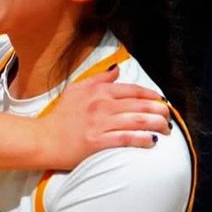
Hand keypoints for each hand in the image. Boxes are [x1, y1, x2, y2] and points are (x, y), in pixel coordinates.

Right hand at [36, 68, 170, 167]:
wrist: (43, 139)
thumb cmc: (60, 116)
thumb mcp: (76, 90)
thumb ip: (98, 79)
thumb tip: (116, 69)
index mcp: (98, 91)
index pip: (133, 90)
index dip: (152, 96)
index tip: (162, 102)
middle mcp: (101, 105)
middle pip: (141, 105)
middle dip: (161, 111)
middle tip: (168, 118)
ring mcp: (100, 124)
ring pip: (139, 121)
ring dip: (158, 125)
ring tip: (166, 130)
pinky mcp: (98, 142)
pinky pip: (127, 139)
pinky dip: (143, 139)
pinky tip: (153, 141)